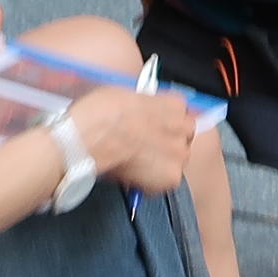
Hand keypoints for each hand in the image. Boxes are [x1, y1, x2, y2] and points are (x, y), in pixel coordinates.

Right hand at [64, 87, 201, 193]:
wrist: (93, 136)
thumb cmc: (101, 112)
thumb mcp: (127, 95)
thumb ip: (145, 106)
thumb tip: (142, 114)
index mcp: (174, 104)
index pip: (181, 114)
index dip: (164, 122)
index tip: (153, 127)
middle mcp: (183, 127)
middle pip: (184, 137)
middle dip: (168, 142)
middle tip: (145, 147)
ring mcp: (180, 153)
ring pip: (177, 160)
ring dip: (162, 162)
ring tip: (138, 164)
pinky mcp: (172, 177)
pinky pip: (167, 181)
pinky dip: (154, 181)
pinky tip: (136, 176)